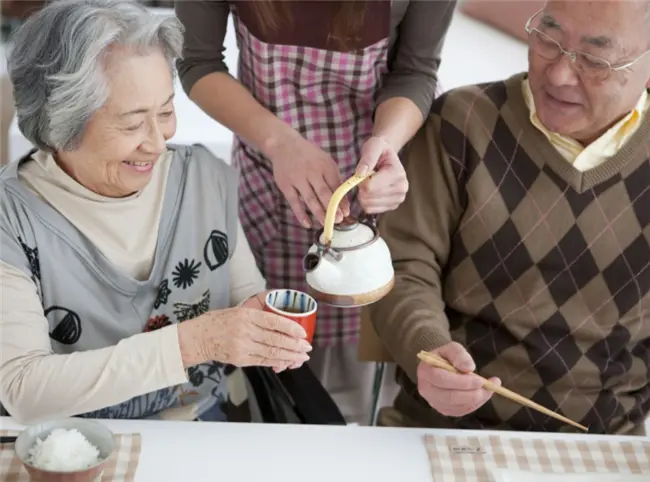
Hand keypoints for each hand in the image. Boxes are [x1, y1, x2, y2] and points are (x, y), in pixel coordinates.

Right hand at [177, 307, 311, 371]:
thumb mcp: (239, 309)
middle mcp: (245, 331)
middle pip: (276, 339)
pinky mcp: (240, 359)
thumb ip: (258, 310)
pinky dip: (277, 362)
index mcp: (246, 315)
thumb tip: (279, 306)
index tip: (303, 333)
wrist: (199, 338)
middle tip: (307, 347)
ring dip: (290, 356)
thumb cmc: (219, 321)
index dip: (291, 328)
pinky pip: (263, 361)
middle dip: (295, 345)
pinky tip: (287, 362)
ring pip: (272, 352)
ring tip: (302, 357)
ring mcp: (243, 347)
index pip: (274, 321)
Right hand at [267, 132, 348, 227]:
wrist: (284, 145)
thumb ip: (334, 178)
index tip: (347, 212)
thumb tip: (344, 201)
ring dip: (319, 213)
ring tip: (327, 224)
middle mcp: (311, 171)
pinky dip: (301, 214)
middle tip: (339, 220)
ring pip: (310, 199)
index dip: (342, 200)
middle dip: (332, 208)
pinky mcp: (285, 185)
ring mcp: (297, 178)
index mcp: (325, 165)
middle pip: (324, 193)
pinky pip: (294, 202)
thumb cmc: (308, 156)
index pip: (336, 186)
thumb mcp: (325, 161)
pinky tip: (308, 224)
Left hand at [355, 136, 407, 213]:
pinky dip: (367, 201)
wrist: (388, 157)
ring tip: (370, 182)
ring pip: (368, 205)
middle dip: (362, 187)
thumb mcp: (373, 146)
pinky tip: (372, 191)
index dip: (361, 180)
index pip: (370, 187)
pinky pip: (370, 210)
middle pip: (369, 197)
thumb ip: (367, 158)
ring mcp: (398, 199)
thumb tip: (360, 174)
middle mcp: (402, 189)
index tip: (364, 171)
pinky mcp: (392, 206)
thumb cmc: (380, 150)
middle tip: (367, 177)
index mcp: (398, 174)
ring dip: (363, 195)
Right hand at [416, 342, 500, 416]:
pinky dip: (475, 404)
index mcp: (425, 372)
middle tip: (489, 386)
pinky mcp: (443, 410)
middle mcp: (426, 390)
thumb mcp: (451, 348)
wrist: (438, 366)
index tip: (480, 380)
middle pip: (450, 397)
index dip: (462, 382)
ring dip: (477, 399)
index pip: (442, 380)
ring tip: (490, 388)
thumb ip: (459, 355)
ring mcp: (434, 402)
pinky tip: (482, 394)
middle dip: (472, 394)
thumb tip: (469, 368)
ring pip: (457, 406)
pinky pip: (461, 411)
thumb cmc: (445, 357)